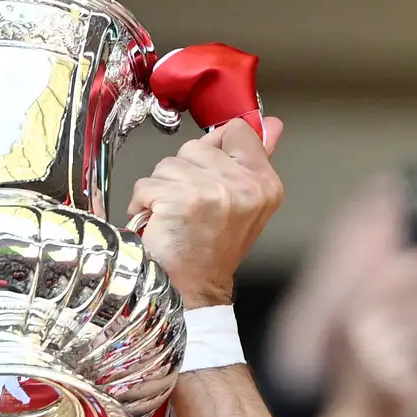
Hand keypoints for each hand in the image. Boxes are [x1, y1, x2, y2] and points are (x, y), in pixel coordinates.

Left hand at [126, 117, 287, 309]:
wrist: (194, 291)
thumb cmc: (213, 250)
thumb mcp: (245, 203)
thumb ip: (257, 158)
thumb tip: (272, 125)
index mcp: (264, 183)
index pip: (236, 130)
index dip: (214, 151)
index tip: (211, 178)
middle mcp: (243, 186)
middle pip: (195, 146)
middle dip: (183, 174)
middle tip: (192, 208)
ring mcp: (212, 192)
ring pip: (167, 164)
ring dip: (161, 190)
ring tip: (174, 218)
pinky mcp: (180, 201)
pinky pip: (147, 185)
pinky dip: (143, 204)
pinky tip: (158, 224)